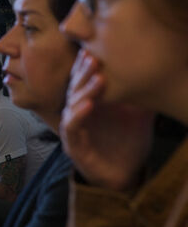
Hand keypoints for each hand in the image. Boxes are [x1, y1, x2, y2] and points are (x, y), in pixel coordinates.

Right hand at [60, 50, 154, 191]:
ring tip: (99, 79)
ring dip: (85, 91)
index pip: (83, 80)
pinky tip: (90, 105)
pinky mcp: (73, 146)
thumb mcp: (138, 115)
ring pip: (72, 105)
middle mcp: (77, 114)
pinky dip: (79, 115)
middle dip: (84, 73)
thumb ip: (141, 97)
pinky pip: (72, 127)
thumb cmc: (127, 144)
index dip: (85, 66)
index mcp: (89, 103)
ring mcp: (73, 129)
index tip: (94, 51)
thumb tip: (155, 73)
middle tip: (94, 58)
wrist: (125, 175)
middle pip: (75, 88)